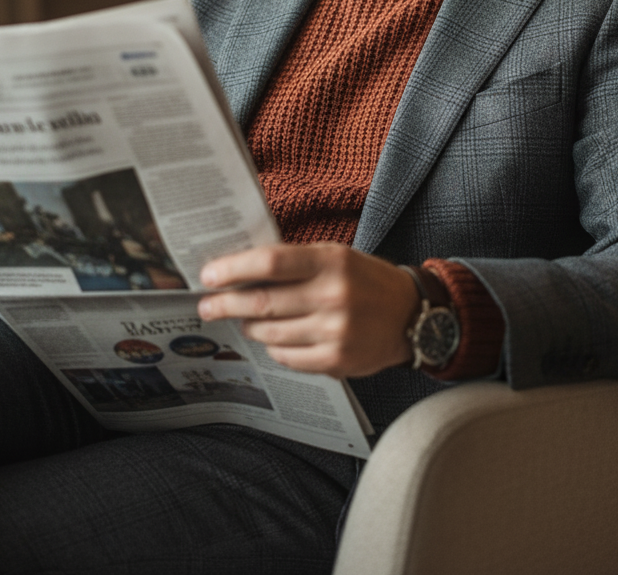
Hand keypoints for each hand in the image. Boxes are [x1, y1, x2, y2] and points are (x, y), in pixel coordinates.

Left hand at [197, 242, 419, 378]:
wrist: (411, 315)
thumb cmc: (365, 279)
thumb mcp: (336, 255)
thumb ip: (295, 261)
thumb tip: (241, 270)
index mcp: (331, 261)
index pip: (270, 262)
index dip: (233, 269)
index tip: (208, 275)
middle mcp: (334, 296)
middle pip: (263, 302)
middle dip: (226, 304)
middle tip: (207, 305)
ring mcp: (335, 332)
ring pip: (270, 333)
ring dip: (249, 325)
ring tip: (244, 319)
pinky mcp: (336, 361)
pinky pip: (287, 357)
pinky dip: (273, 347)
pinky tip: (273, 338)